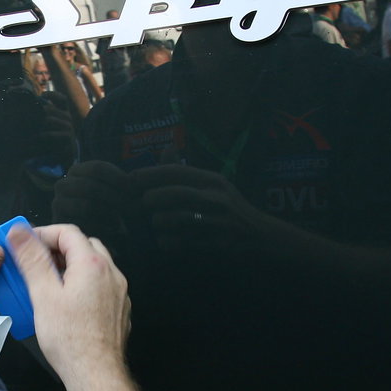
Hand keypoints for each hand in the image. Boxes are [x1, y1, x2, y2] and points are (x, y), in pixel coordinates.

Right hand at [6, 224, 129, 386]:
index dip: (43, 234)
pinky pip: (100, 286)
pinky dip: (82, 284)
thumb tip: (21, 233)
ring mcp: (118, 292)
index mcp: (93, 265)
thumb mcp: (43, 294)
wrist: (95, 374)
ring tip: (47, 283)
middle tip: (35, 261)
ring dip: (70, 267)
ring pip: (93, 266)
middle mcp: (111, 274)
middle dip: (57, 249)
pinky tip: (66, 302)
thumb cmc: (72, 341)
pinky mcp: (118, 309)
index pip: (67, 232)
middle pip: (83, 246)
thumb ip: (32, 259)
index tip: (25, 243)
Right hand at [52, 161, 136, 237]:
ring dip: (107, 213)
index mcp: (77, 170)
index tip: (132, 188)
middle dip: (112, 197)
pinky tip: (110, 229)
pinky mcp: (60, 222)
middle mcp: (64, 185)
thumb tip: (134, 181)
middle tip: (127, 207)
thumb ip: (123, 182)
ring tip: (120, 219)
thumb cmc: (108, 204)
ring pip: (86, 206)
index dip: (117, 178)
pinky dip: (100, 227)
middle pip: (90, 187)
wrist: (95, 228)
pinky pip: (82, 223)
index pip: (97, 168)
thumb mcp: (115, 188)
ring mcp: (59, 203)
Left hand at [133, 164, 269, 250]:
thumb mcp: (213, 183)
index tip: (132, 178)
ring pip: (174, 219)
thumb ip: (187, 170)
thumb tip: (166, 148)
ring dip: (158, 222)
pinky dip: (167, 242)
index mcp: (212, 180)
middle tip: (143, 204)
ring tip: (156, 223)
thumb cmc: (229, 206)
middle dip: (151, 199)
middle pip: (172, 194)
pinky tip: (166, 241)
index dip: (150, 174)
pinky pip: (179, 242)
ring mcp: (215, 221)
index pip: (176, 172)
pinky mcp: (214, 242)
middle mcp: (215, 197)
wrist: (258, 234)